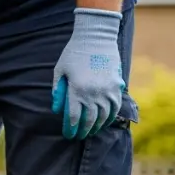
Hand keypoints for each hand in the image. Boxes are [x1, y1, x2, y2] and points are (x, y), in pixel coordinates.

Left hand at [51, 8, 126, 139]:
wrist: (96, 37)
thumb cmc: (73, 53)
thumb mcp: (59, 71)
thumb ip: (58, 91)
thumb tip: (57, 110)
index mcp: (76, 90)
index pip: (73, 118)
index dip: (70, 129)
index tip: (68, 135)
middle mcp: (93, 93)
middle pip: (89, 120)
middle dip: (83, 131)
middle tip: (78, 137)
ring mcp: (107, 90)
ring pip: (104, 116)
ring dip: (97, 126)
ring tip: (91, 131)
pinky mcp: (117, 85)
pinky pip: (116, 106)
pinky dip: (111, 116)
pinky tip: (105, 121)